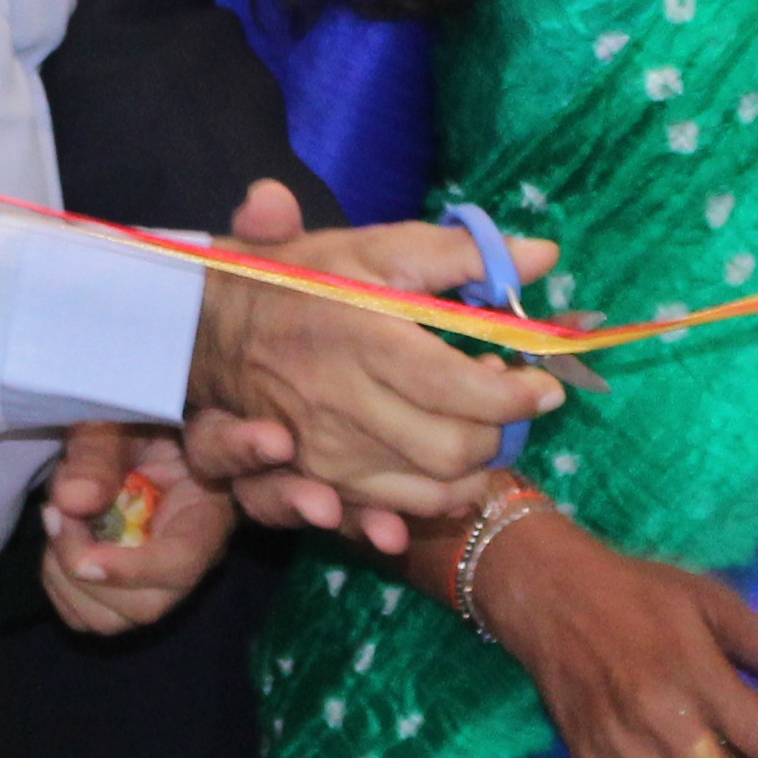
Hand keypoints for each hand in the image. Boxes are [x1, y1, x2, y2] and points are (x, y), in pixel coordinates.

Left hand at [37, 418, 237, 634]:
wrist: (132, 435)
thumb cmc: (135, 423)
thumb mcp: (118, 421)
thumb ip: (98, 455)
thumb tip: (72, 501)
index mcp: (206, 515)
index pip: (182, 564)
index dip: (132, 570)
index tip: (85, 559)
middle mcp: (189, 561)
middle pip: (145, 605)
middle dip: (84, 568)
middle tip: (55, 512)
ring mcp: (155, 583)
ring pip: (110, 619)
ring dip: (64, 577)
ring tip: (56, 520)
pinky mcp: (122, 593)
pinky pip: (86, 616)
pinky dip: (57, 584)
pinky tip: (58, 540)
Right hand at [184, 178, 560, 551]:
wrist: (211, 325)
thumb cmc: (303, 279)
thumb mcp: (375, 248)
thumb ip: (461, 253)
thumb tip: (545, 254)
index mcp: (367, 339)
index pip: (465, 390)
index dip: (521, 395)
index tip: (545, 383)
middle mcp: (348, 404)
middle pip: (456, 448)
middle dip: (504, 433)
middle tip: (516, 404)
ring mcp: (331, 451)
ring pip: (433, 489)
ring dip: (479, 470)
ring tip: (489, 433)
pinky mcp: (321, 477)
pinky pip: (397, 509)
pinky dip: (439, 499)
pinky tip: (455, 471)